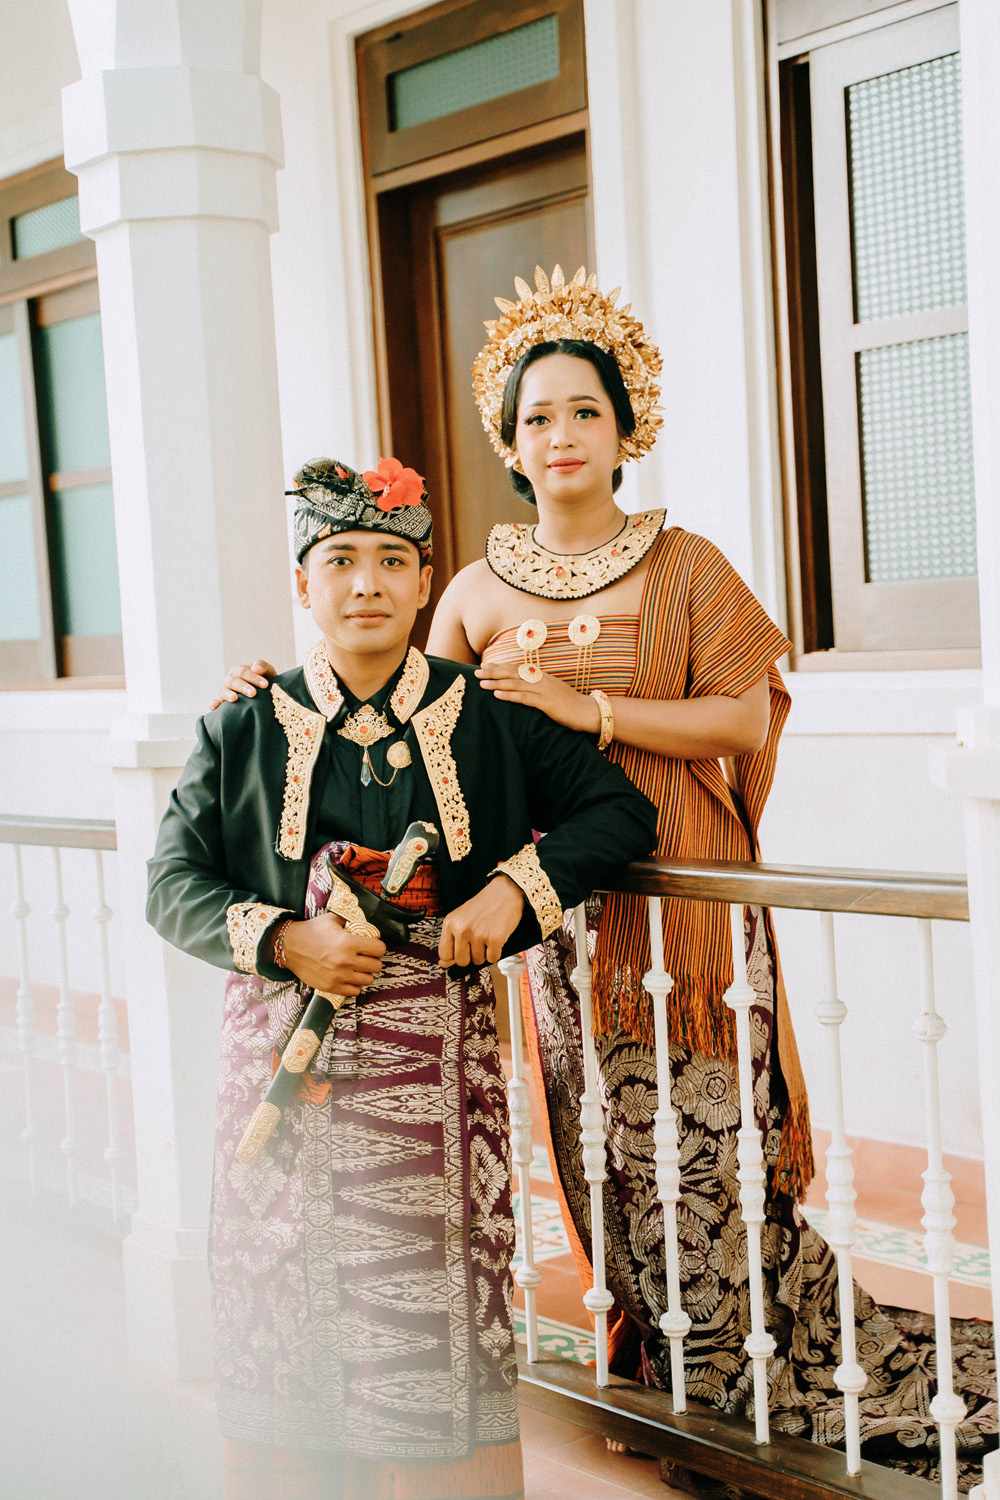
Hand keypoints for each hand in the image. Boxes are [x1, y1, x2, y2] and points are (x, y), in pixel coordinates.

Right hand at [210, 659, 276, 708]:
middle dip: (243, 687)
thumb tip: (255, 668)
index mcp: (238, 671)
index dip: (253, 677)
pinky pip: (217, 703)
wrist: (269, 696)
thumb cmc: (266, 682)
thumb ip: (263, 666)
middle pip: (233, 681)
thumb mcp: (267, 672)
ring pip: (223, 691)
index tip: (265, 685)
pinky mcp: (223, 704)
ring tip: (235, 698)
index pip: (242, 672)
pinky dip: (214, 704)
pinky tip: (215, 706)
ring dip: (228, 694)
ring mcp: (226, 692)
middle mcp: (230, 681)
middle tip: (253, 693)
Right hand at [278, 913, 385, 995]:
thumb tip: (366, 925)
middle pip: (376, 966)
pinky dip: (354, 985)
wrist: (289, 947)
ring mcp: (338, 976)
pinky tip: (349, 977)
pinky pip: (354, 991)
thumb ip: (351, 921)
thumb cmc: (312, 931)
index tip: (373, 946)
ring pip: (368, 980)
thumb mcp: (333, 919)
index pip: (379, 949)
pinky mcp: (330, 987)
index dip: (378, 946)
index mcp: (348, 942)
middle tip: (366, 956)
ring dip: (365, 973)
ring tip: (358, 967)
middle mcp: (345, 961)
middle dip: (373, 960)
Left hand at [438, 875, 524, 967]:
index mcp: (450, 923)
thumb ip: (451, 941)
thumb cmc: (484, 906)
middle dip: (471, 955)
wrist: (505, 892)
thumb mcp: (461, 919)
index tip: (461, 951)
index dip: (454, 956)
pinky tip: (496, 938)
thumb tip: (443, 963)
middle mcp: (462, 929)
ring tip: (487, 936)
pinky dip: (496, 952)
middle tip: (477, 941)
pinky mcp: (495, 939)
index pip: (444, 954)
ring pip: (478, 961)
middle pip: (461, 961)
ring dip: (485, 952)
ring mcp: (478, 935)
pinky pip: (492, 958)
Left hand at [474, 664, 601, 734]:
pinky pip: (524, 697)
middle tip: (477, 672)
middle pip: (513, 672)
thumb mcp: (552, 692)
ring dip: (497, 683)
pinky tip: (497, 695)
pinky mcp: (546, 703)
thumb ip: (538, 688)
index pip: (517, 668)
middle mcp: (541, 679)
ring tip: (482, 683)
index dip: (500, 666)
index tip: (485, 665)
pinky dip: (510, 695)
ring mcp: (544, 690)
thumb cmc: (569, 704)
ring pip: (516, 683)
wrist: (588, 711)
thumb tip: (522, 688)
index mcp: (542, 675)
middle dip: (493, 672)